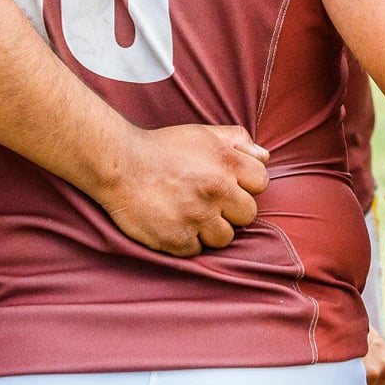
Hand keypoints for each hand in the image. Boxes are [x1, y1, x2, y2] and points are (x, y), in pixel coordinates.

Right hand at [96, 125, 269, 257]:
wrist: (119, 165)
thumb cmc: (161, 148)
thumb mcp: (202, 133)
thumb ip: (237, 140)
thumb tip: (265, 155)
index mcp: (225, 162)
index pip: (261, 182)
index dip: (246, 185)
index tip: (229, 185)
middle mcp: (216, 189)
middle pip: (248, 214)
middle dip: (231, 210)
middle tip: (209, 203)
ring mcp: (197, 216)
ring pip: (225, 237)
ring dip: (211, 229)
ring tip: (190, 214)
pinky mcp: (178, 239)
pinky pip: (198, 250)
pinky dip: (188, 241)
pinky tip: (174, 224)